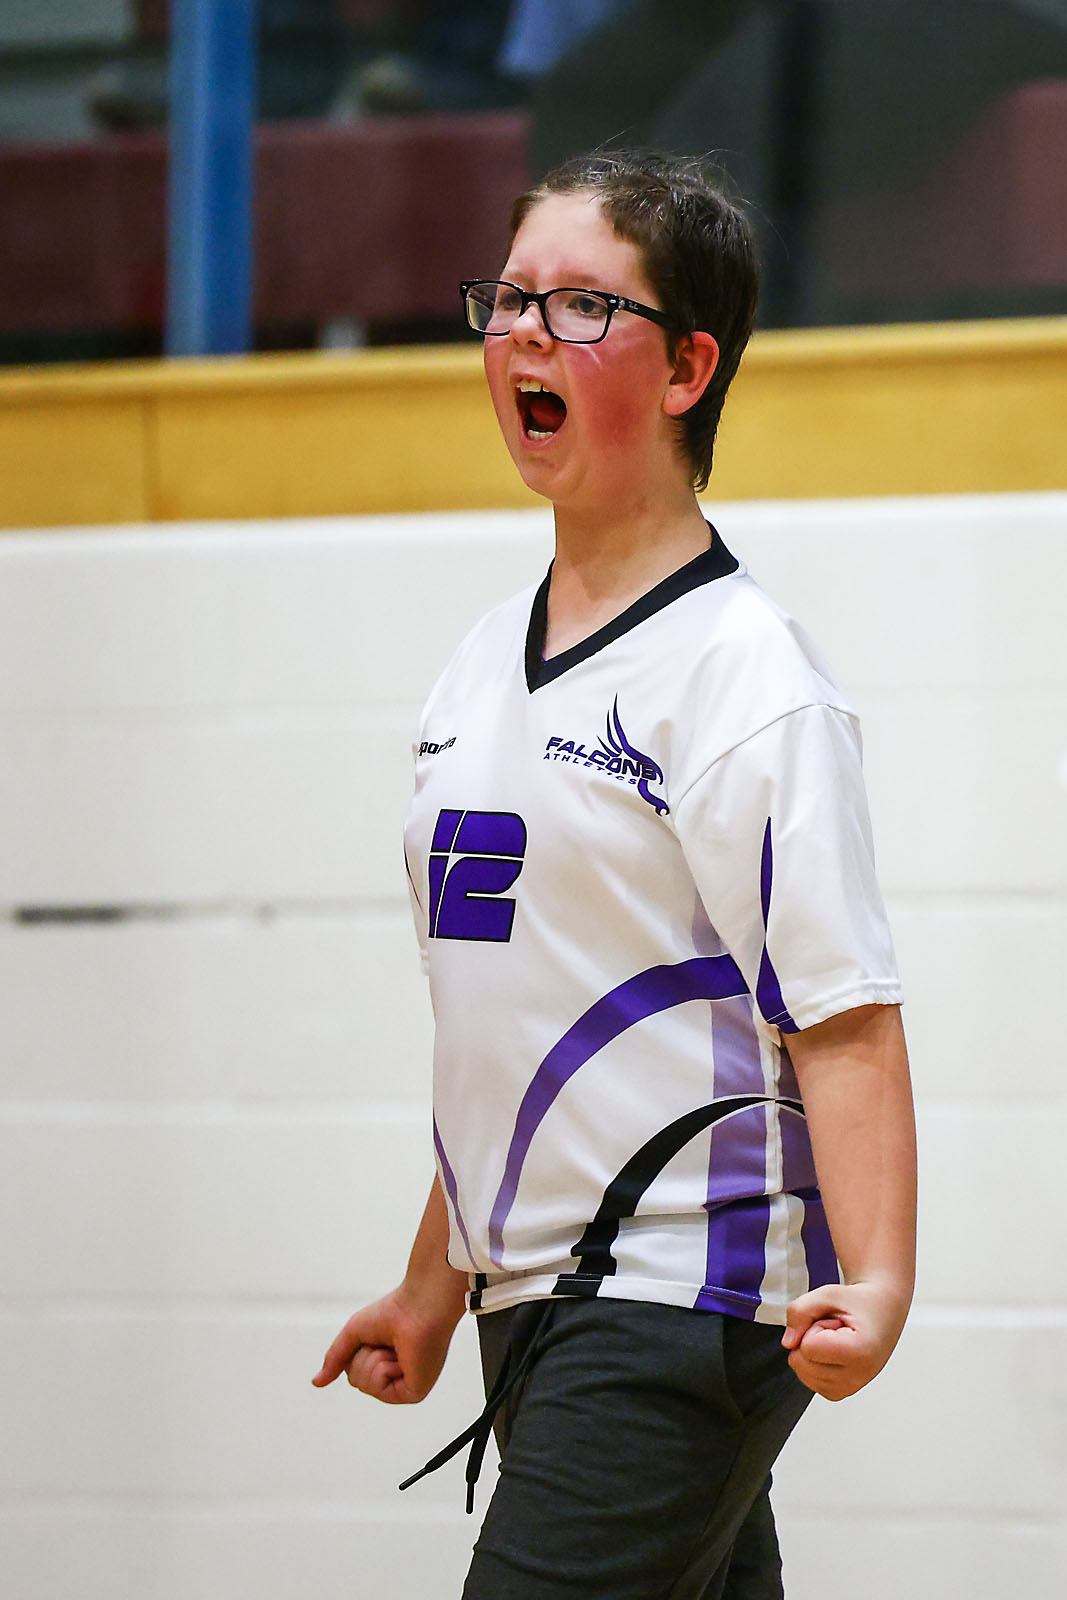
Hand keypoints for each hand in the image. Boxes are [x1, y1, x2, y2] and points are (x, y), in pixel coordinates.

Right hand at [311, 1284, 461, 1404]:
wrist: (418, 1304)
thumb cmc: (392, 1311)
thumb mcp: (353, 1333)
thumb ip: (335, 1358)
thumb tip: (315, 1383)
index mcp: (386, 1363)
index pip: (354, 1373)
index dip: (356, 1351)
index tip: (375, 1334)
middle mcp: (397, 1377)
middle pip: (357, 1381)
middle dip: (363, 1356)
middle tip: (385, 1340)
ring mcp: (406, 1386)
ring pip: (366, 1385)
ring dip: (374, 1359)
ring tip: (396, 1345)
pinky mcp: (415, 1392)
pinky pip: (381, 1391)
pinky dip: (383, 1368)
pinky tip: (402, 1356)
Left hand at [782, 1280, 908, 1400]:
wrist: (882, 1309)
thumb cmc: (859, 1301)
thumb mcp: (828, 1293)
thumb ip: (800, 1311)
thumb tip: (788, 1342)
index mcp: (860, 1352)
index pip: (807, 1347)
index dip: (815, 1326)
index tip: (837, 1321)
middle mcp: (857, 1377)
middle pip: (801, 1363)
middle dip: (810, 1338)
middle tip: (835, 1328)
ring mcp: (850, 1388)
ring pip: (802, 1373)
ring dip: (813, 1351)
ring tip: (836, 1338)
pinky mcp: (841, 1392)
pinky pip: (809, 1380)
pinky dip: (814, 1362)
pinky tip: (834, 1350)